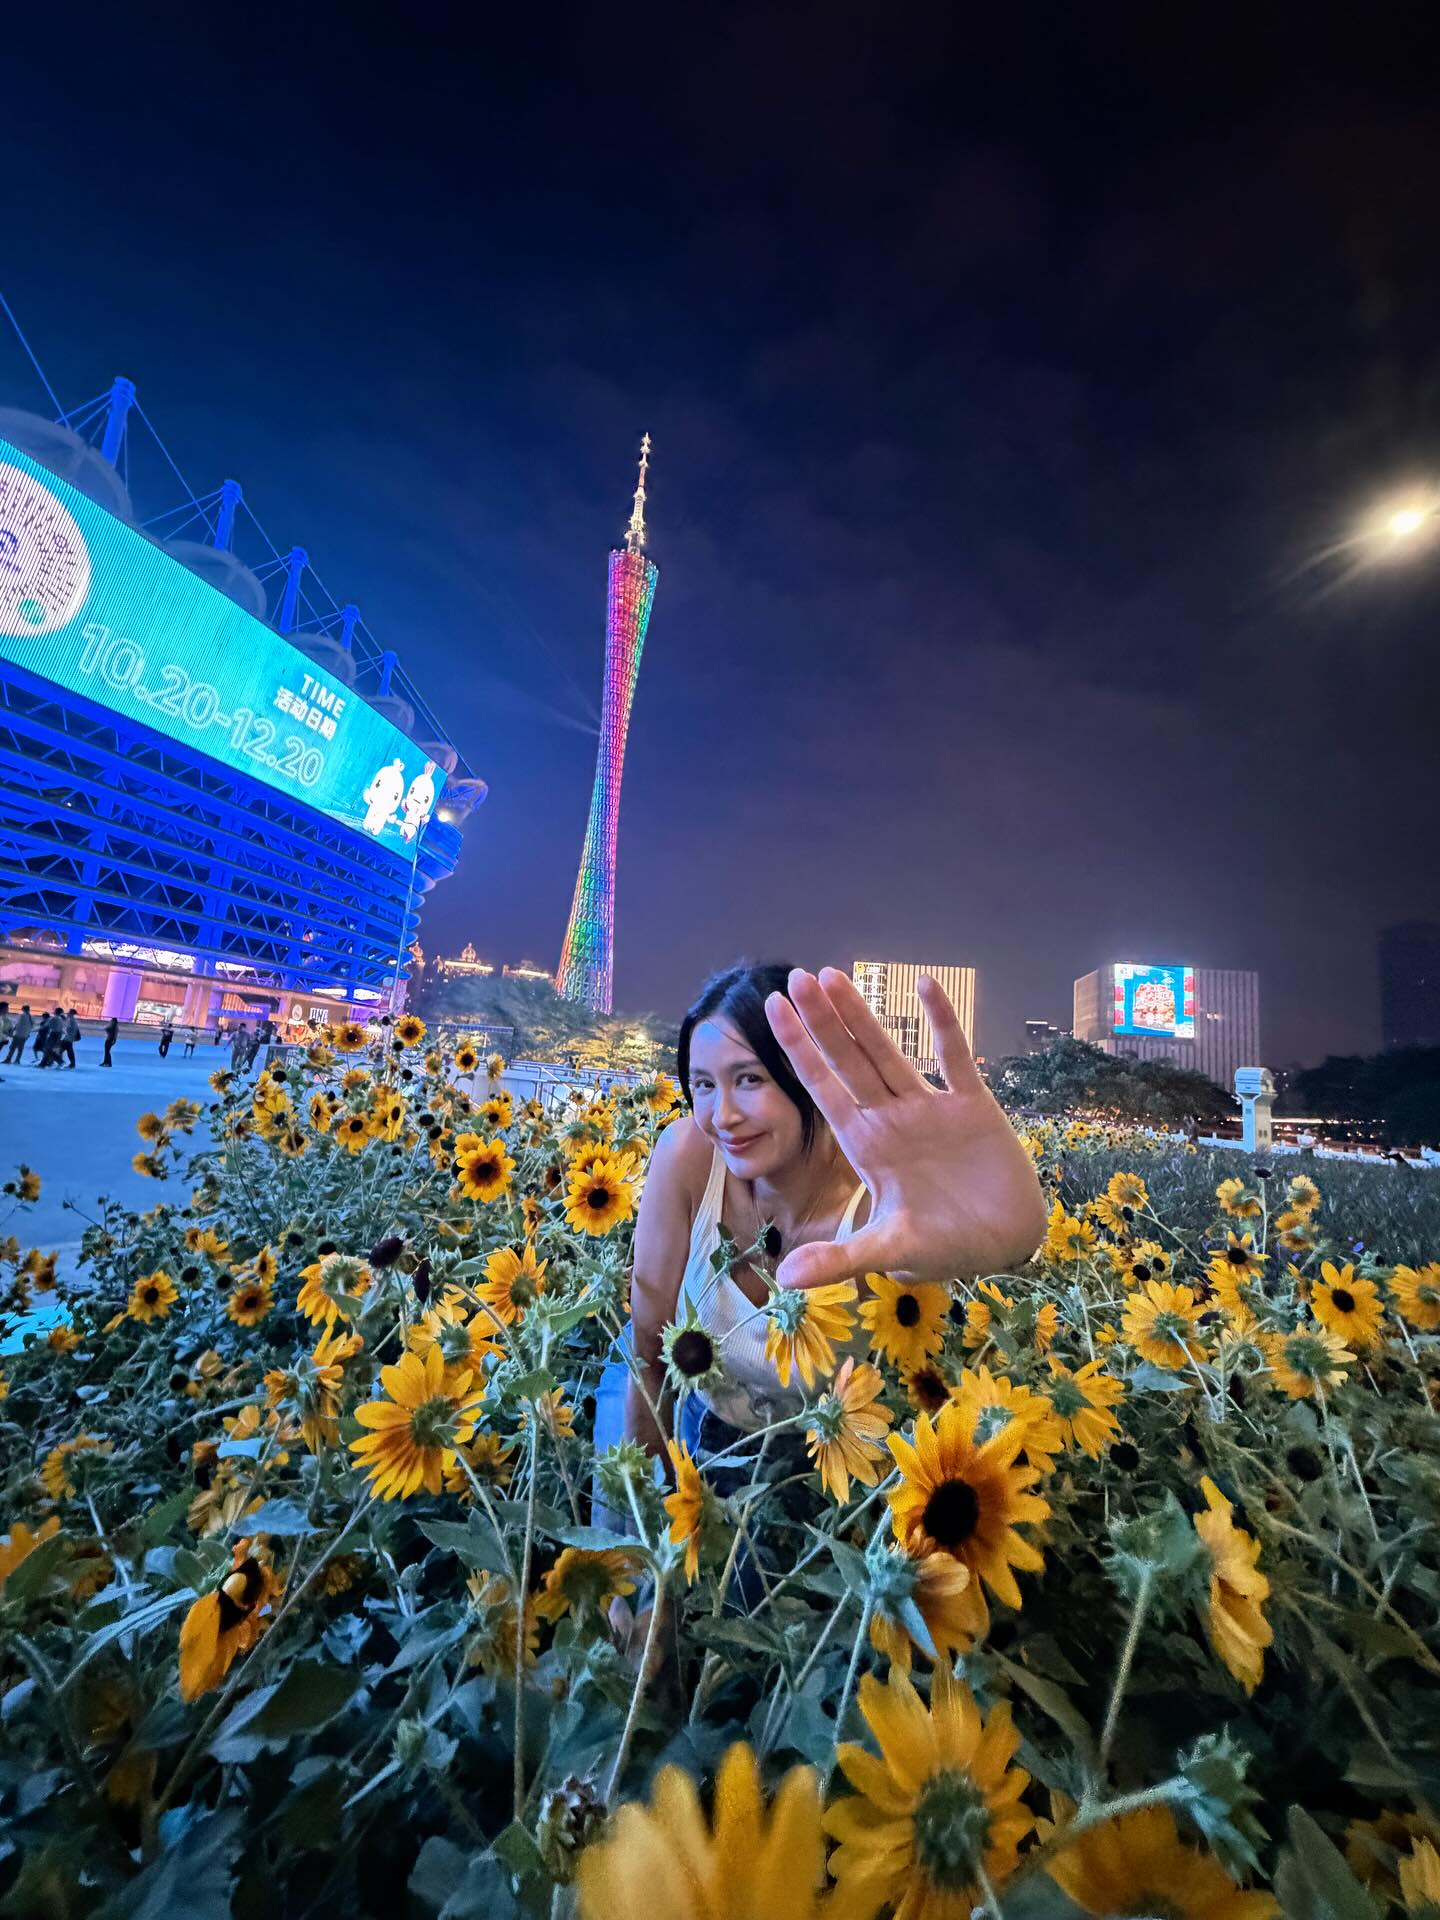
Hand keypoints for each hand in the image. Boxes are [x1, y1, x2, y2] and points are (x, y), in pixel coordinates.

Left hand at [764, 967, 1046, 1289]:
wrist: (1006, 1244)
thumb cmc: (945, 1246)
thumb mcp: (889, 1250)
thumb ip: (840, 1258)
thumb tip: (784, 1279)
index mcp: (866, 1146)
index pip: (822, 1089)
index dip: (798, 1050)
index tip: (773, 1010)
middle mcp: (890, 1119)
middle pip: (847, 1061)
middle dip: (821, 1021)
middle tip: (796, 976)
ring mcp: (929, 1109)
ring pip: (888, 1052)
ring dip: (862, 1016)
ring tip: (834, 975)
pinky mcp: (972, 1106)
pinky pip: (954, 1057)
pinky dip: (942, 1023)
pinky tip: (924, 985)